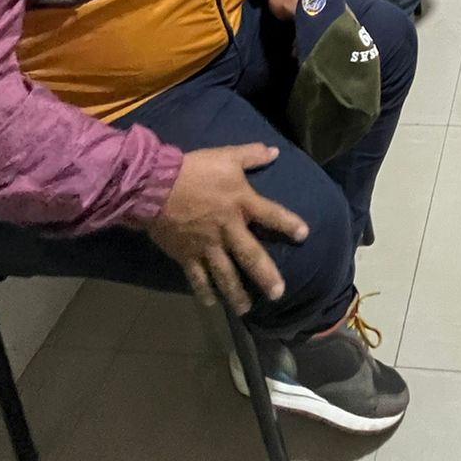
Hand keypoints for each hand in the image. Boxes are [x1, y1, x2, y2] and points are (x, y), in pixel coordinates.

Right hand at [145, 145, 308, 312]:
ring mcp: (207, 245)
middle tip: (278, 293)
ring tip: (246, 308)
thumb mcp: (227, 155)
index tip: (303, 235)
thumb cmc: (194, 170)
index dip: (288, 224)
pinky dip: (204, 291)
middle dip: (265, 275)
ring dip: (236, 293)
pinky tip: (211, 304)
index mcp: (241, 203)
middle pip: (251, 255)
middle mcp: (228, 229)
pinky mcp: (187, 255)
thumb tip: (275, 151)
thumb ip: (252, 155)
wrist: (156, 186)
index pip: (271, 214)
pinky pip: (198, 277)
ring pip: (225, 274)